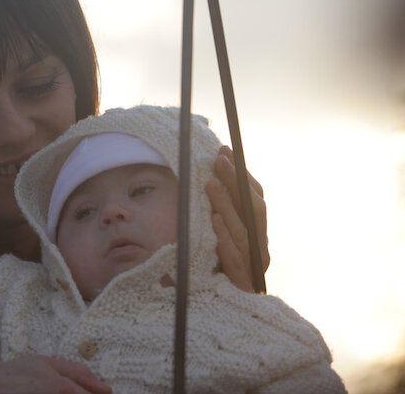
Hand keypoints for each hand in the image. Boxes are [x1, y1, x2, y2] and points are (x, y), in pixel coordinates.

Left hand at [207, 145, 268, 292]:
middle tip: (218, 159)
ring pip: (243, 229)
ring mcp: (254, 264)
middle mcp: (259, 245)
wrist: (226, 316)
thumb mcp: (216, 241)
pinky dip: (224, 236)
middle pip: (252, 208)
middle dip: (235, 181)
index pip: (254, 197)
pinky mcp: (242, 281)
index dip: (241, 173)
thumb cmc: (218, 274)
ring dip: (227, 204)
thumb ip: (217, 216)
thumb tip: (206, 179)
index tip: (224, 150)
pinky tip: (214, 220)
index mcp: (255, 233)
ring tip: (210, 183)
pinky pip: (235, 256)